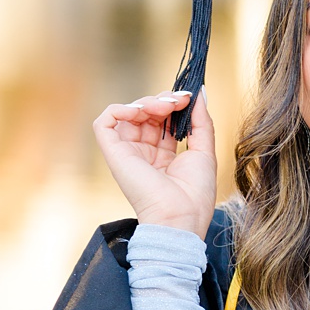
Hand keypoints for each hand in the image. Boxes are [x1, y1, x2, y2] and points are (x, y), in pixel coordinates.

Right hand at [92, 91, 217, 239]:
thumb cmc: (194, 194)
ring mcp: (127, 153)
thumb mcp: (204, 150)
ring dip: (147, 102)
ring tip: (166, 106)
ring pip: (127, 114)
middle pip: (145, 113)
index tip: (189, 98)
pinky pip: (105, 122)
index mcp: (162, 156)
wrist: (180, 216)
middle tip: (179, 101)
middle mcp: (142, 153)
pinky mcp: (114, 154)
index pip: (162, 120)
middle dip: (162, 100)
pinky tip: (141, 110)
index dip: (173, 105)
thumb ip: (201, 121)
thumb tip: (200, 92)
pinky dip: (119, 109)